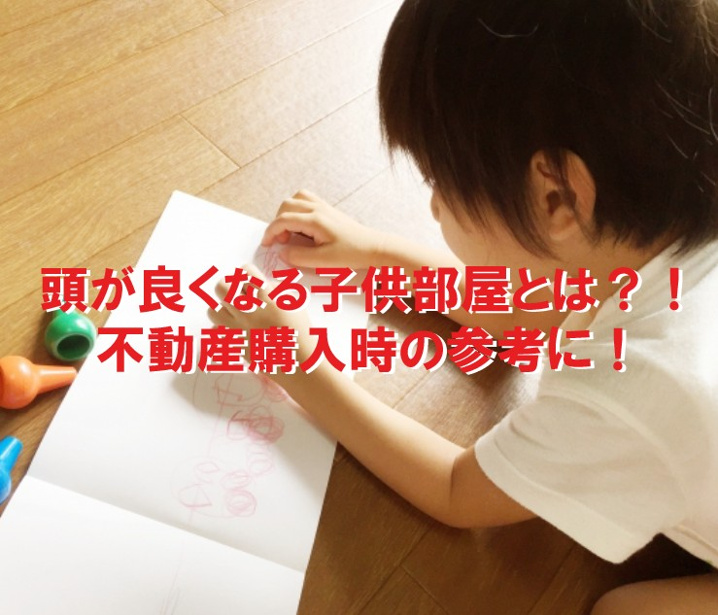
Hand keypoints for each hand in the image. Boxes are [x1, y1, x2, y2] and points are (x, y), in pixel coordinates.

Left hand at [208, 264, 311, 336]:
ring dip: (223, 308)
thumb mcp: (297, 302)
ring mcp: (238, 329)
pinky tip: (237, 328)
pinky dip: (223, 327)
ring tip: (236, 312)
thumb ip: (278, 288)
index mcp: (266, 298)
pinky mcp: (234, 345)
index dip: (248, 273)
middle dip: (229, 286)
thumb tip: (264, 285)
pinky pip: (216, 331)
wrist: (299, 364)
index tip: (254, 280)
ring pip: (213, 310)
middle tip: (239, 292)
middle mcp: (248, 312)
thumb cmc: (302, 331)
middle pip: (222, 287)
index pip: (245, 272)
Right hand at [261, 190, 386, 268]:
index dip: (271, 232)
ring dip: (287, 213)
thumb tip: (282, 252)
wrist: (373, 247)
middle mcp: (318, 209)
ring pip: (296, 199)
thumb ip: (299, 256)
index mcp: (315, 220)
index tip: (267, 245)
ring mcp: (324, 207)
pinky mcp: (329, 209)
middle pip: (286, 206)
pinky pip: (307, 200)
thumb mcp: (323, 261)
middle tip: (283, 242)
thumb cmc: (352, 254)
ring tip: (291, 232)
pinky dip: (297, 209)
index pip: (283, 220)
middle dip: (277, 223)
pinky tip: (302, 226)